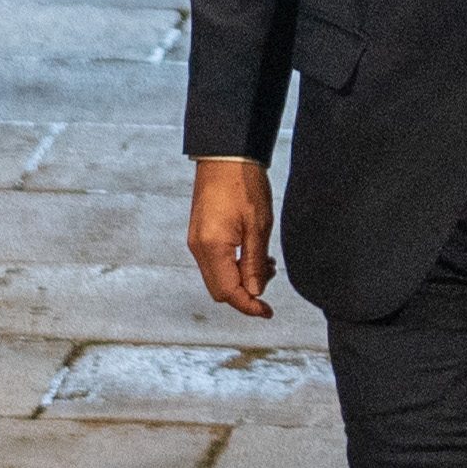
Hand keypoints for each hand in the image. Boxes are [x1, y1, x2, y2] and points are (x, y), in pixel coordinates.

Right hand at [189, 157, 277, 318]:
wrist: (226, 156)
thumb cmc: (244, 185)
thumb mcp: (258, 227)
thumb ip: (255, 263)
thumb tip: (255, 292)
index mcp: (212, 247)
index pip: (229, 292)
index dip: (249, 306)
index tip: (267, 312)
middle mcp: (198, 248)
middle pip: (219, 289)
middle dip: (245, 294)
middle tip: (270, 283)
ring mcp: (196, 241)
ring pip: (217, 277)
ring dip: (240, 280)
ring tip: (266, 264)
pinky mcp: (199, 234)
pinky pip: (213, 262)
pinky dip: (232, 267)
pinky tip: (252, 255)